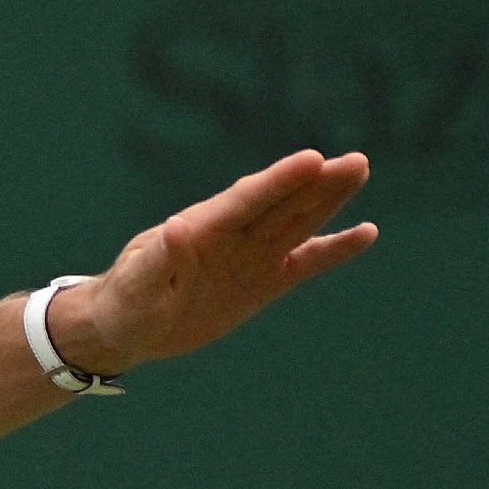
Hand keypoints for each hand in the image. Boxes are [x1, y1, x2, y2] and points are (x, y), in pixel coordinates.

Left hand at [46, 151, 376, 375]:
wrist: (123, 329)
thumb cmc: (123, 304)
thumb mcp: (135, 286)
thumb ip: (158, 260)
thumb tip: (177, 227)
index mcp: (200, 229)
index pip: (245, 200)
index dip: (278, 181)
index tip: (311, 160)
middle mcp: (232, 234)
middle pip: (280, 203)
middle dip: (316, 183)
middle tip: (352, 162)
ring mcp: (251, 255)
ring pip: (298, 222)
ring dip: (329, 199)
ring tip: (358, 170)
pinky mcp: (264, 281)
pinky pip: (305, 263)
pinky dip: (333, 249)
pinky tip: (366, 233)